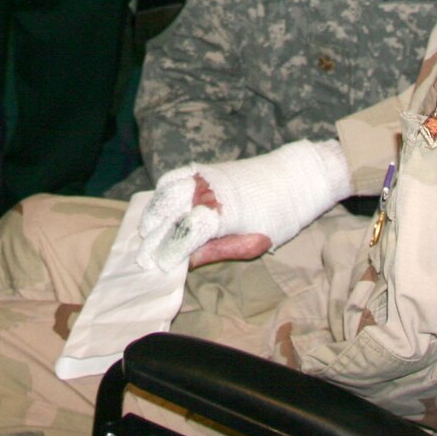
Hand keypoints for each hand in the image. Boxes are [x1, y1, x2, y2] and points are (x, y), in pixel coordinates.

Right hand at [138, 140, 349, 270]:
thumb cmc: (280, 215)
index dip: (169, 252)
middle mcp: (207, 192)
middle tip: (142, 257)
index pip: (184, 235)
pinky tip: (158, 204)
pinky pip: (174, 177)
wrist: (294, 177)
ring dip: (153, 213)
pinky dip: (162, 190)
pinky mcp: (205, 169)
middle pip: (169, 214)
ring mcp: (203, 178)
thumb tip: (189, 261)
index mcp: (221, 213)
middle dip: (153, 237)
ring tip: (145, 232)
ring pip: (166, 193)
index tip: (159, 266)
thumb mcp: (255, 241)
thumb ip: (220, 249)